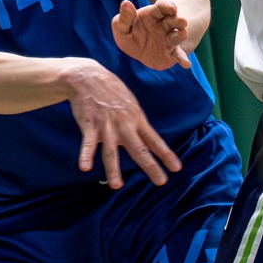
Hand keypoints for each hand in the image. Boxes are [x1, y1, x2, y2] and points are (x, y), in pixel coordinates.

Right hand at [61, 59, 181, 187]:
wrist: (87, 77)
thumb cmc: (110, 89)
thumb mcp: (130, 102)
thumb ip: (136, 120)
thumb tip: (146, 134)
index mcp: (136, 119)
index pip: (154, 140)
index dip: (166, 154)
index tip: (176, 168)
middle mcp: (124, 125)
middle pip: (139, 149)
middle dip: (151, 167)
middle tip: (161, 182)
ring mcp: (106, 126)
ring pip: (111, 152)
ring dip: (113, 170)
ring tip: (117, 185)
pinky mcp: (89, 126)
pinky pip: (87, 144)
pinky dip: (85, 155)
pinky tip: (85, 167)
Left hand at [113, 0, 192, 70]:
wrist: (139, 52)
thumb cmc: (130, 34)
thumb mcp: (121, 26)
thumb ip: (124, 17)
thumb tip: (126, 3)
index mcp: (153, 16)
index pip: (162, 8)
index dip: (167, 6)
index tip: (171, 8)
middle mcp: (164, 26)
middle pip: (173, 21)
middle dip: (178, 20)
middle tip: (182, 21)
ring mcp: (169, 40)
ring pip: (177, 36)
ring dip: (180, 35)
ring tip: (183, 34)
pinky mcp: (171, 54)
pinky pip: (178, 56)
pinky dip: (183, 59)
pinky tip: (186, 64)